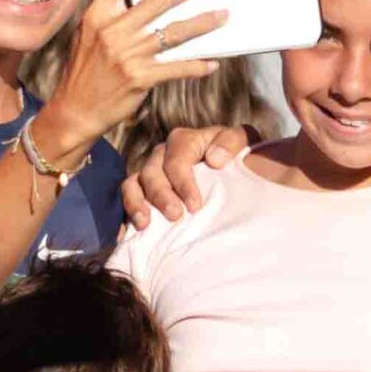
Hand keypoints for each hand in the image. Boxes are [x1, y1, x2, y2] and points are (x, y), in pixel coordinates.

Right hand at [31, 0, 225, 161]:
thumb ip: (111, 17)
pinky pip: (177, 67)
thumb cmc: (84, 73)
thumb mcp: (88, 36)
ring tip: (222, 15)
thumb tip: (146, 3)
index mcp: (97, 15)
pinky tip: (211, 63)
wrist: (75, 110)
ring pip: (175, 31)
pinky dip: (197, 65)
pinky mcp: (140, 78)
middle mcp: (112, 30)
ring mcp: (128, 54)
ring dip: (203, 22)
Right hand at [122, 123, 253, 227]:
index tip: (195, 206)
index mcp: (184, 140)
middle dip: (161, 195)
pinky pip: (129, 196)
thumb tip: (213, 159)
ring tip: (144, 225)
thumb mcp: (243, 140)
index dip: (183, 183)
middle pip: (152, 172)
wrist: (234, 168)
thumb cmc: (237, 154)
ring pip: (134, 183)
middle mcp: (162, 154)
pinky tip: (129, 231)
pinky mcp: (144, 189)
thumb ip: (231, 142)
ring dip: (136, 204)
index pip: (176, 160)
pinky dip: (127, 212)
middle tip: (175, 216)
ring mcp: (151, 171)